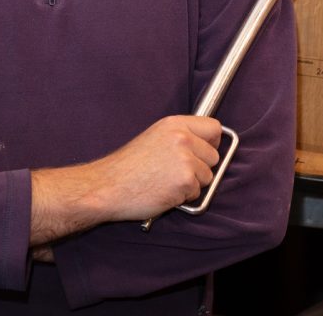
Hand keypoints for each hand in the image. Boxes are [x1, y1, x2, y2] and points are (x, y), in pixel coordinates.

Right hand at [91, 115, 222, 220]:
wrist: (107, 186)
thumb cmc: (127, 167)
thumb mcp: (154, 138)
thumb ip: (179, 138)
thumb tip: (204, 146)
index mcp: (174, 124)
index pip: (213, 127)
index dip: (211, 142)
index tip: (203, 151)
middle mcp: (183, 138)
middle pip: (214, 156)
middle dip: (200, 168)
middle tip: (176, 173)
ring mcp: (185, 160)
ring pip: (207, 177)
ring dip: (191, 184)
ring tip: (166, 182)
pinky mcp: (184, 182)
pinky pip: (196, 194)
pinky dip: (183, 197)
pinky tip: (164, 192)